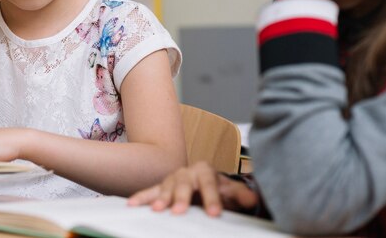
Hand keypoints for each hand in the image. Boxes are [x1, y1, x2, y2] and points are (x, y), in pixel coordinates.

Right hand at [127, 162, 257, 215]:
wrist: (203, 182)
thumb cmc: (218, 188)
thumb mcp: (231, 191)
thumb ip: (240, 194)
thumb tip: (253, 198)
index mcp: (206, 171)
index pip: (210, 183)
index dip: (212, 198)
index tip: (214, 213)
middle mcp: (187, 172)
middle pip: (184, 184)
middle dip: (181, 197)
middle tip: (179, 211)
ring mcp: (172, 179)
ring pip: (166, 187)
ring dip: (160, 198)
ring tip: (156, 209)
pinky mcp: (161, 188)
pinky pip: (150, 192)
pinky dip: (141, 197)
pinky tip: (132, 204)